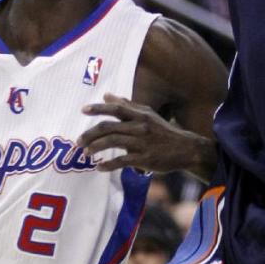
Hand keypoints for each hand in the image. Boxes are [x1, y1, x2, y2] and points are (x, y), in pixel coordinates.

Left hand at [79, 95, 202, 173]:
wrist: (186, 149)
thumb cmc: (163, 131)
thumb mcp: (148, 115)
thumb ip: (127, 105)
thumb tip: (107, 95)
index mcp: (140, 115)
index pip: (116, 108)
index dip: (99, 108)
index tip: (84, 110)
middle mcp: (140, 127)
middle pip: (109, 127)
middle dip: (90, 134)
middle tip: (78, 141)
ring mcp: (142, 143)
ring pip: (113, 142)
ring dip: (96, 147)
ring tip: (86, 153)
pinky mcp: (145, 159)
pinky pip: (122, 161)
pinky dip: (109, 165)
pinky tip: (99, 167)